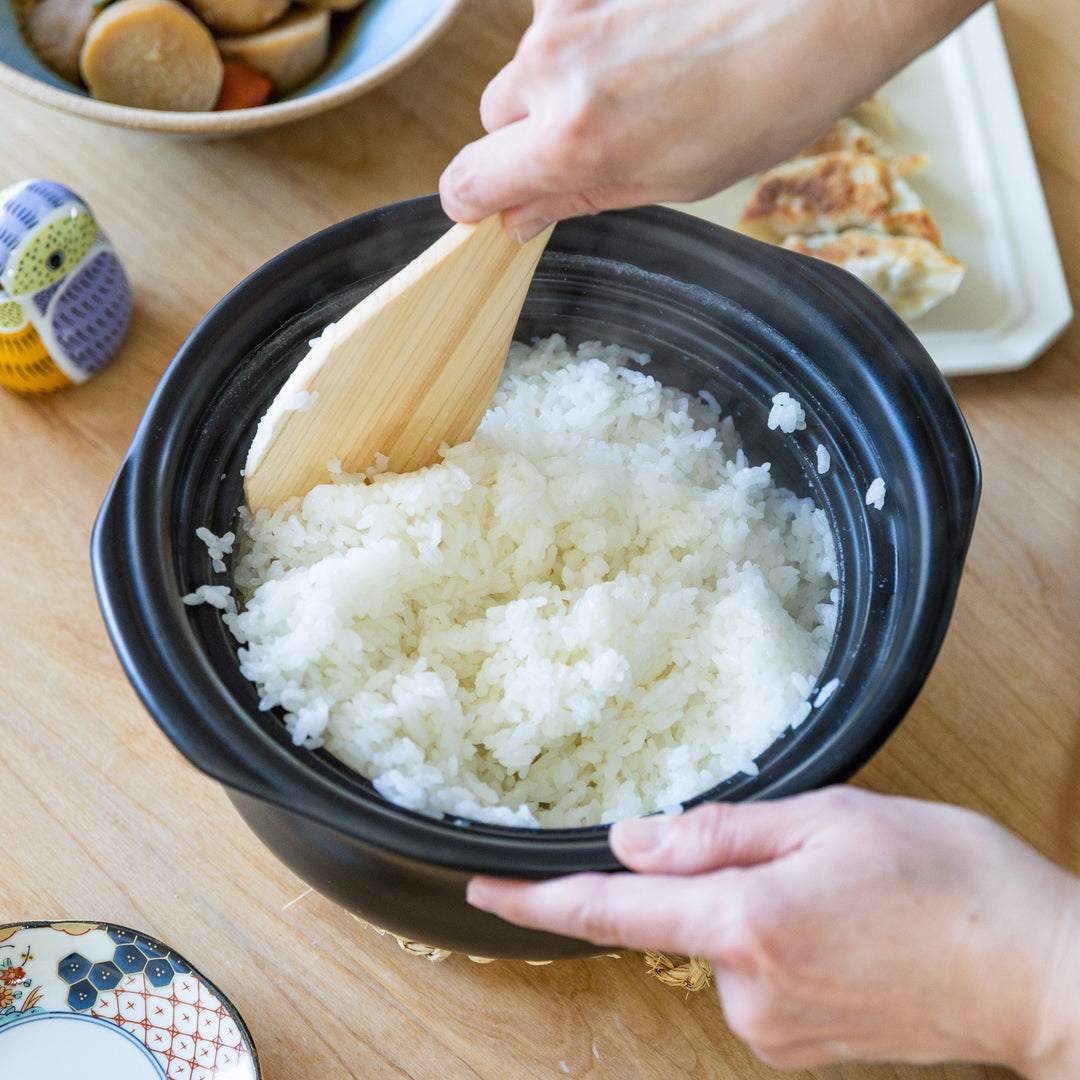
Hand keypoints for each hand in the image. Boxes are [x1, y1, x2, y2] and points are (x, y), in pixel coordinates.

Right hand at [440, 0, 982, 239]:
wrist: (823, 7)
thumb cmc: (764, 102)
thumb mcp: (668, 183)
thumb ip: (577, 197)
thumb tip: (518, 219)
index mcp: (569, 141)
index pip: (467, 183)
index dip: (475, 202)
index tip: (493, 207)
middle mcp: (552, 71)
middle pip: (494, 119)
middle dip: (529, 139)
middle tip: (597, 143)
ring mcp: (568, 13)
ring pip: (526, 65)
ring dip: (559, 84)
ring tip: (636, 84)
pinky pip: (557, 13)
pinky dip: (583, 32)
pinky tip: (636, 38)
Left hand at [467, 787, 1079, 1075]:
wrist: (1034, 971)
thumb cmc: (947, 880)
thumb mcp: (831, 818)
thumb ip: (718, 833)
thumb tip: (632, 838)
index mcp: (746, 920)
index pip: (611, 909)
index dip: (538, 902)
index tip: (482, 892)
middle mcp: (747, 988)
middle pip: (680, 914)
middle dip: (717, 875)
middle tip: (807, 854)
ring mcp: (772, 1027)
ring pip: (723, 942)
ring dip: (756, 907)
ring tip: (843, 894)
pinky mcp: (797, 1046)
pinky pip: (755, 976)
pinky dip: (778, 941)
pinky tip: (843, 930)